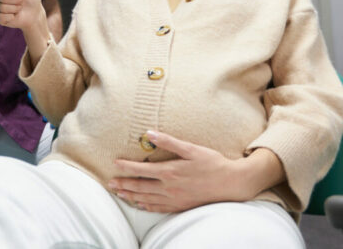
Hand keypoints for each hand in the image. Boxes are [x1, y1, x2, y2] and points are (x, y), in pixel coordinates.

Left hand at [108, 130, 264, 212]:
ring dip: (131, 196)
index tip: (115, 164)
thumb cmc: (213, 163)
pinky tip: (140, 204)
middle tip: (110, 183)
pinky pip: (159, 208)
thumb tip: (149, 133)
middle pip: (140, 187)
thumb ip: (169, 141)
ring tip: (119, 193)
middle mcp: (169, 188)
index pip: (142, 170)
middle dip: (123, 184)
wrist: (232, 183)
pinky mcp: (181, 206)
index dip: (127, 167)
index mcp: (170, 172)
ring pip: (147, 199)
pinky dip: (147, 206)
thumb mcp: (191, 148)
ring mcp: (175, 199)